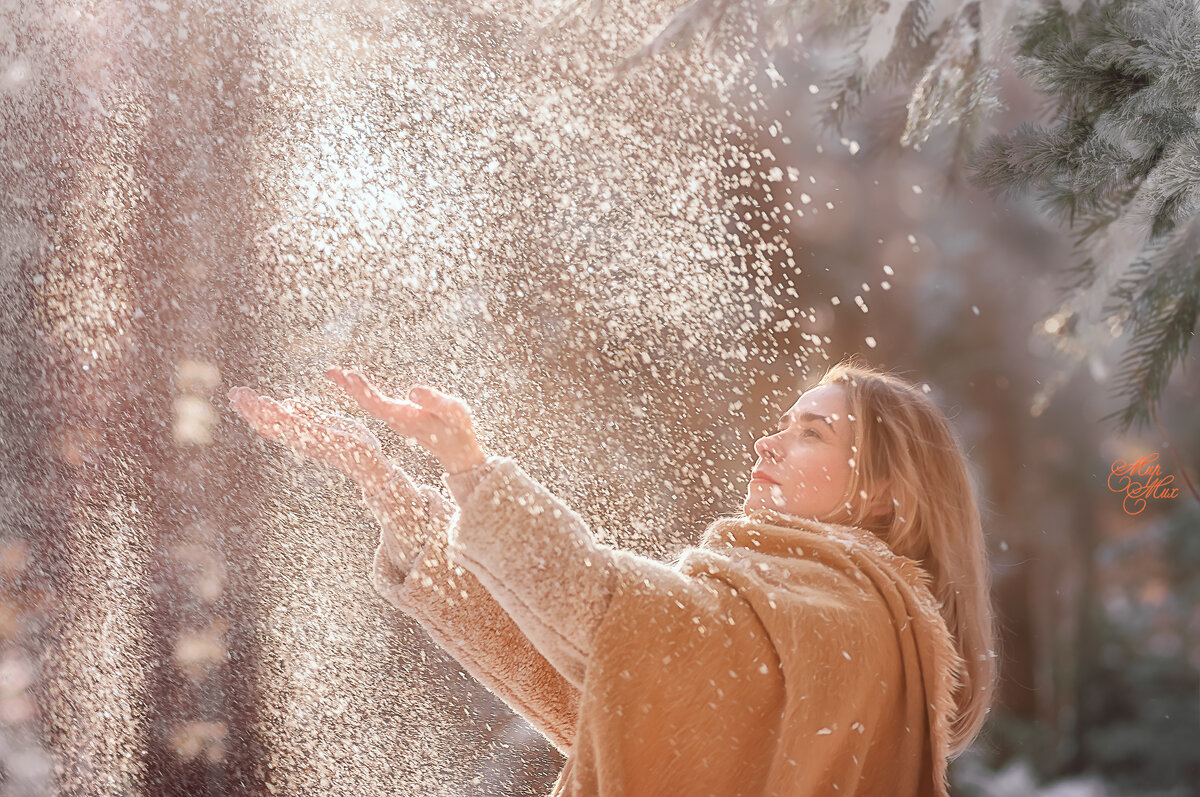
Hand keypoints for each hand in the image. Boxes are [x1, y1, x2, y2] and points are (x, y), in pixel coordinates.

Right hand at [227, 385, 399, 495]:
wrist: (368, 462)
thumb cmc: (351, 445)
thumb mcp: (327, 423)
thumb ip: (308, 414)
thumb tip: (288, 403)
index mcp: (301, 434)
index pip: (271, 422)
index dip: (254, 411)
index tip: (238, 397)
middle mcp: (300, 439)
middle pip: (268, 424)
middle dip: (250, 409)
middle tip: (233, 394)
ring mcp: (309, 439)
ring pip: (278, 424)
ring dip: (260, 411)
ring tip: (244, 397)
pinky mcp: (322, 438)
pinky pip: (299, 425)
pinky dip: (284, 415)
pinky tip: (274, 404)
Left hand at [325, 365, 486, 475]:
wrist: (457, 448)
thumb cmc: (456, 428)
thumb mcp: (451, 412)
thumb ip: (434, 401)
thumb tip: (413, 390)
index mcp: (404, 418)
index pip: (377, 404)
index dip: (362, 389)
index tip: (349, 374)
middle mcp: (395, 419)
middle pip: (366, 402)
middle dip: (348, 386)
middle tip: (330, 371)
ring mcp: (395, 418)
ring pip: (368, 402)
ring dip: (351, 388)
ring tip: (336, 373)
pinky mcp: (397, 416)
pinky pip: (373, 403)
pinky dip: (361, 391)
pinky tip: (354, 384)